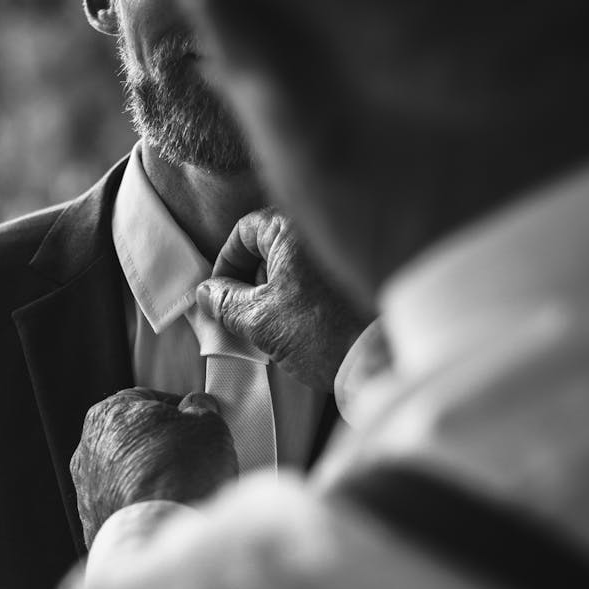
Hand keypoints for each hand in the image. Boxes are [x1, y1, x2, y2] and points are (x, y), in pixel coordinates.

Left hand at [70, 388, 237, 547]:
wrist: (158, 532)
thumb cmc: (181, 472)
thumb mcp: (207, 425)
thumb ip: (201, 409)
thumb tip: (198, 408)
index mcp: (109, 412)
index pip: (149, 401)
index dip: (180, 413)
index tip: (198, 425)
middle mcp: (88, 448)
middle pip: (135, 439)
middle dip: (163, 448)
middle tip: (195, 459)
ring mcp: (86, 489)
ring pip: (128, 476)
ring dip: (152, 480)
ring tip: (184, 491)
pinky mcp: (93, 524)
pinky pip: (125, 509)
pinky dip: (144, 509)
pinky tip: (168, 514)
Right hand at [197, 209, 370, 390]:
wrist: (383, 359)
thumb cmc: (323, 333)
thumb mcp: (260, 320)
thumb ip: (225, 302)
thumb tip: (207, 293)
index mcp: (293, 229)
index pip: (244, 231)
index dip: (226, 263)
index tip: (219, 293)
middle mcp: (320, 233)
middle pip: (269, 248)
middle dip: (250, 282)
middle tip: (241, 315)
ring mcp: (341, 254)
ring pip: (292, 266)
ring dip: (275, 293)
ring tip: (271, 329)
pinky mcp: (355, 279)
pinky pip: (315, 280)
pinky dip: (300, 299)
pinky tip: (299, 329)